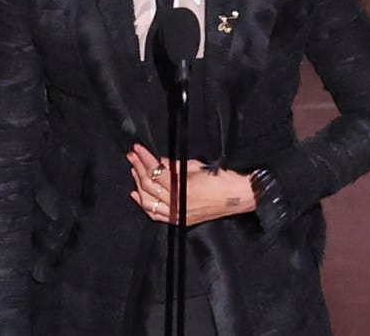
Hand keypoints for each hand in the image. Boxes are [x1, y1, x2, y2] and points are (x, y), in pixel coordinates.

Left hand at [126, 143, 255, 225]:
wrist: (237, 196)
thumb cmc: (220, 178)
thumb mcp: (195, 166)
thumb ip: (174, 165)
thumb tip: (157, 161)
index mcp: (182, 188)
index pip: (157, 172)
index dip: (145, 159)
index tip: (137, 149)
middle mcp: (177, 204)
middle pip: (150, 185)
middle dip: (139, 168)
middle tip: (132, 156)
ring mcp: (178, 214)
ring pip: (149, 201)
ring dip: (139, 184)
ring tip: (134, 170)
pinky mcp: (180, 220)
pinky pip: (156, 214)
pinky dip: (145, 204)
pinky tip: (136, 194)